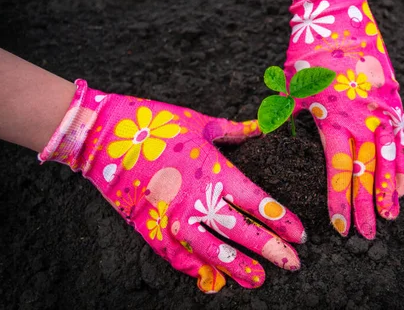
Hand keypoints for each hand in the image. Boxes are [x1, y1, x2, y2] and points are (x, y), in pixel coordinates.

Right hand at [39, 80, 305, 292]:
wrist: (104, 134)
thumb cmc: (155, 123)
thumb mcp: (200, 123)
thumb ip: (235, 131)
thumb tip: (263, 127)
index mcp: (214, 171)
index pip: (256, 202)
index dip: (280, 220)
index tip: (300, 235)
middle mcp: (197, 199)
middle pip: (240, 231)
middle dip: (269, 249)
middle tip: (292, 264)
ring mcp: (172, 216)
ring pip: (211, 250)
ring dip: (236, 266)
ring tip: (257, 280)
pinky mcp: (149, 226)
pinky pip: (175, 255)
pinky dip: (194, 269)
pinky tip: (210, 280)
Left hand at [281, 0, 403, 238]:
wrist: (338, 13)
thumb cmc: (308, 52)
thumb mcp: (291, 87)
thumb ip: (283, 118)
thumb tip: (263, 137)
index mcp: (332, 119)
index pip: (339, 171)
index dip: (339, 200)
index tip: (340, 226)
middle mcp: (361, 118)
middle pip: (365, 172)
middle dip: (365, 206)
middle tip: (366, 235)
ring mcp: (381, 108)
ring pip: (388, 159)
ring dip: (388, 192)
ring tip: (389, 217)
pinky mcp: (393, 98)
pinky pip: (401, 138)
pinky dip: (401, 163)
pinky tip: (403, 184)